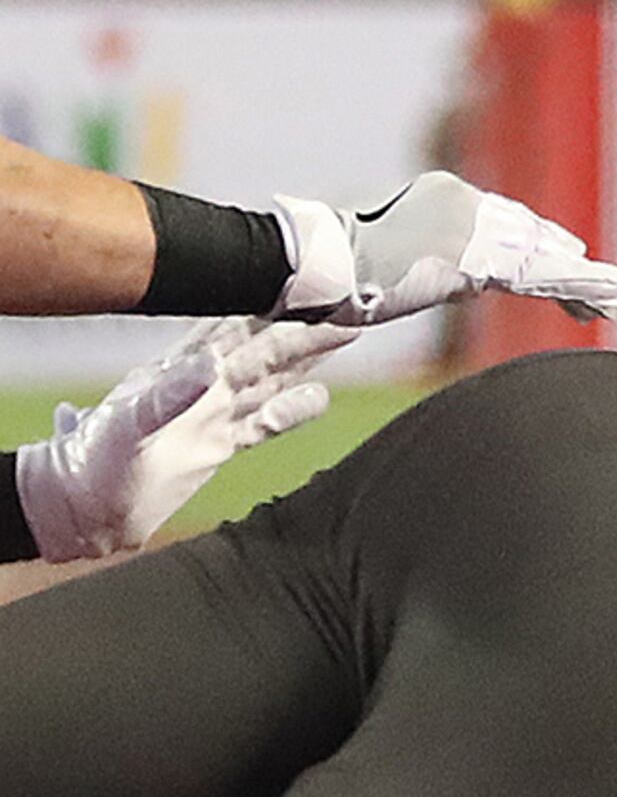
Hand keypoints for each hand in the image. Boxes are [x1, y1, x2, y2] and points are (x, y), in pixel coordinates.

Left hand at [15, 317, 336, 559]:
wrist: (85, 508)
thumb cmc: (95, 462)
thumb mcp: (131, 423)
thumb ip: (173, 392)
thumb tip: (214, 361)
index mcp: (181, 370)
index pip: (239, 328)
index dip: (276, 306)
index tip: (313, 288)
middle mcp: (202, 387)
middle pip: (266, 348)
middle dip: (308, 326)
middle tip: (350, 305)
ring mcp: (213, 415)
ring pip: (272, 378)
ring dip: (307, 358)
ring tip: (346, 333)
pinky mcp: (218, 445)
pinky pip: (264, 424)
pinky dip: (293, 411)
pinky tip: (320, 397)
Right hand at [274, 172, 616, 328]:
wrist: (321, 266)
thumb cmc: (343, 270)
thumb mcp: (400, 257)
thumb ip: (441, 261)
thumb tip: (464, 281)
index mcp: (444, 195)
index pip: (506, 224)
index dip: (543, 247)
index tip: (572, 261)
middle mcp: (463, 201)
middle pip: (529, 237)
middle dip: (568, 264)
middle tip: (610, 285)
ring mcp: (469, 225)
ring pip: (539, 256)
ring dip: (582, 278)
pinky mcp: (473, 255)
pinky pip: (534, 275)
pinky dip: (574, 286)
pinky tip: (604, 296)